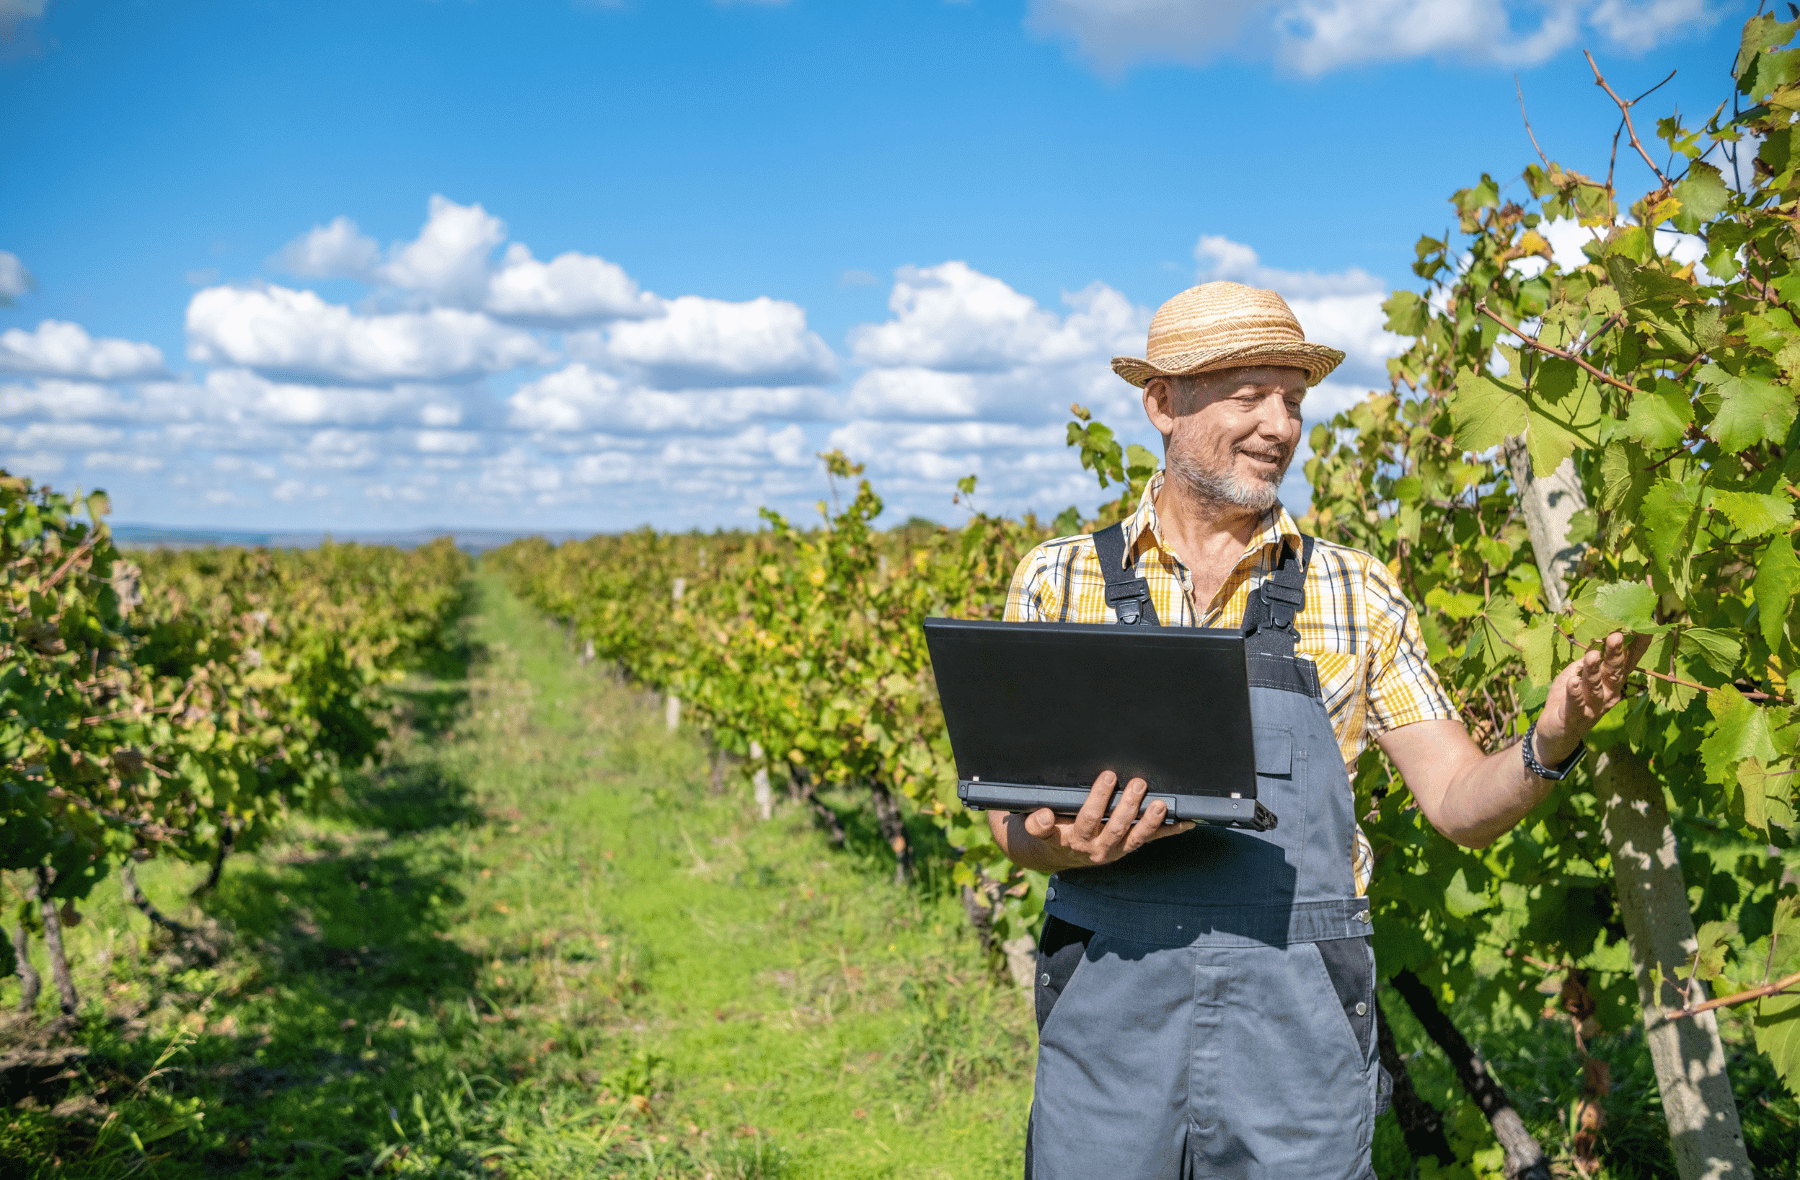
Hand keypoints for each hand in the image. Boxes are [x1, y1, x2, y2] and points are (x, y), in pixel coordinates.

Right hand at [1020, 770, 1194, 869]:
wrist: (1056, 853)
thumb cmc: (1050, 833)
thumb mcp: (1036, 829)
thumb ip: (1038, 824)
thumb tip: (1045, 816)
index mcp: (1074, 840)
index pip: (1088, 819)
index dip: (1098, 799)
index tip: (1107, 777)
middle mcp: (1097, 847)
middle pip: (1116, 826)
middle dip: (1129, 804)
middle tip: (1138, 783)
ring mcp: (1116, 848)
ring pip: (1136, 837)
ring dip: (1150, 820)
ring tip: (1161, 804)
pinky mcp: (1128, 847)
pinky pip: (1151, 840)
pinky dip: (1169, 831)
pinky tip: (1186, 822)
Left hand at [1534, 630, 1652, 764]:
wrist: (1556, 734)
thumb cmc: (1569, 700)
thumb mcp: (1577, 676)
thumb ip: (1587, 663)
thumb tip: (1597, 642)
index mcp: (1611, 684)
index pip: (1626, 663)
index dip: (1635, 647)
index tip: (1644, 628)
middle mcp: (1607, 696)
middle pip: (1613, 673)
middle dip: (1615, 654)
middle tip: (1616, 636)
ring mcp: (1592, 708)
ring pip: (1595, 687)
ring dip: (1593, 671)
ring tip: (1592, 655)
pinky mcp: (1573, 717)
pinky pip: (1575, 704)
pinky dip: (1574, 693)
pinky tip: (1573, 682)